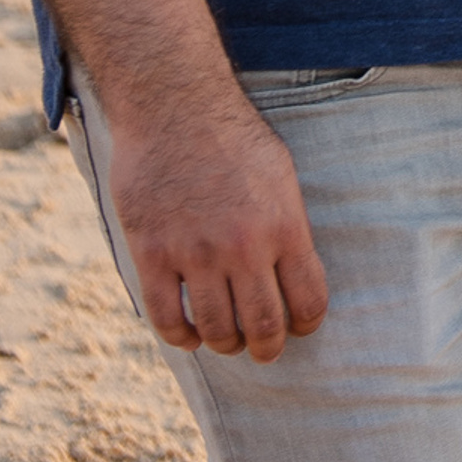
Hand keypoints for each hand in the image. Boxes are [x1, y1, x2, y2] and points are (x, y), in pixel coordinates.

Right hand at [103, 88, 327, 362]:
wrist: (177, 110)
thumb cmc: (235, 138)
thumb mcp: (282, 175)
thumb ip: (287, 225)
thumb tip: (295, 269)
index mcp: (284, 225)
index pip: (308, 296)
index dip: (308, 322)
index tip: (302, 327)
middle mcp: (244, 247)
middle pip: (263, 323)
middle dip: (269, 346)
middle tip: (266, 350)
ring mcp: (195, 254)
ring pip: (216, 329)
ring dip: (226, 344)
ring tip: (230, 341)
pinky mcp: (153, 255)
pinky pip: (167, 317)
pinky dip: (181, 337)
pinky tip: (190, 335)